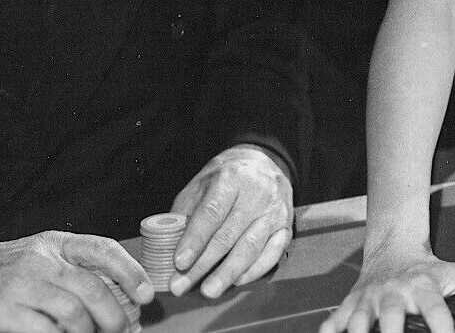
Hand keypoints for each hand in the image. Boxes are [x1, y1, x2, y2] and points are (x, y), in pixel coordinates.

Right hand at [0, 232, 150, 332]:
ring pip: (73, 311)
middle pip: (92, 288)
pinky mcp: (3, 312)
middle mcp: (42, 260)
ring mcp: (22, 286)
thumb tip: (121, 297)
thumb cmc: (5, 271)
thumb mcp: (42, 257)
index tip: (145, 294)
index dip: (130, 271)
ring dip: (90, 331)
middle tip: (124, 330)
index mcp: (57, 243)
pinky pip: (44, 331)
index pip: (103, 249)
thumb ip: (75, 270)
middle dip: (114, 314)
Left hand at [168, 143, 292, 298]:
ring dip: (228, 272)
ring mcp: (274, 211)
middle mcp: (257, 193)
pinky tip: (237, 281)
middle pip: (228, 234)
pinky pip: (273, 252)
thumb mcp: (200, 184)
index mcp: (232, 178)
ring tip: (208, 290)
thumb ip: (185, 212)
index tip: (179, 262)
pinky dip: (255, 270)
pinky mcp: (286, 226)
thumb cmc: (226, 178)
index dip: (195, 239)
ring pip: (251, 246)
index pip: (212, 212)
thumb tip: (168, 247)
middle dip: (203, 264)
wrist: (263, 163)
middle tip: (181, 285)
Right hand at [318, 248, 454, 332]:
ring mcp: (369, 300)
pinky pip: (332, 323)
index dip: (441, 327)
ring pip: (359, 320)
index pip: (435, 310)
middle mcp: (396, 293)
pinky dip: (329, 332)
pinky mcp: (348, 306)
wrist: (393, 250)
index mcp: (425, 287)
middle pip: (392, 317)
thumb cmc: (433, 269)